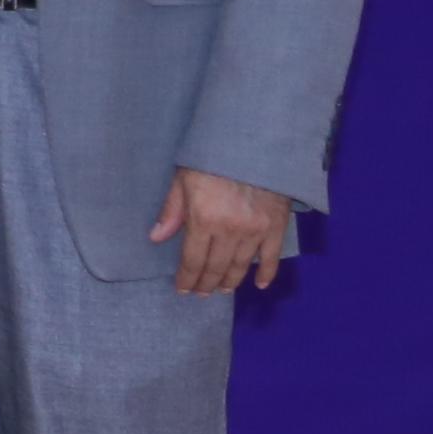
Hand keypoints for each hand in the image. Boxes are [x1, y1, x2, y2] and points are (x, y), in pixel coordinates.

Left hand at [152, 166, 296, 296]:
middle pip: (215, 268)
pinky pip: (272, 257)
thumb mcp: (184, 178)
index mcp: (203, 219)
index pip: (192, 261)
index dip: (186, 279)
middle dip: (206, 284)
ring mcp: (255, 230)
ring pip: (240, 266)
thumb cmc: (214, 156)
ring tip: (222, 289)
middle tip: (201, 292)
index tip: (183, 289)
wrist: (256, 141)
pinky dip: (266, 273)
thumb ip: (172, 210)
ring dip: (230, 282)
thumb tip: (156, 238)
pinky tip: (259, 284)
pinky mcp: (277, 226)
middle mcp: (229, 230)